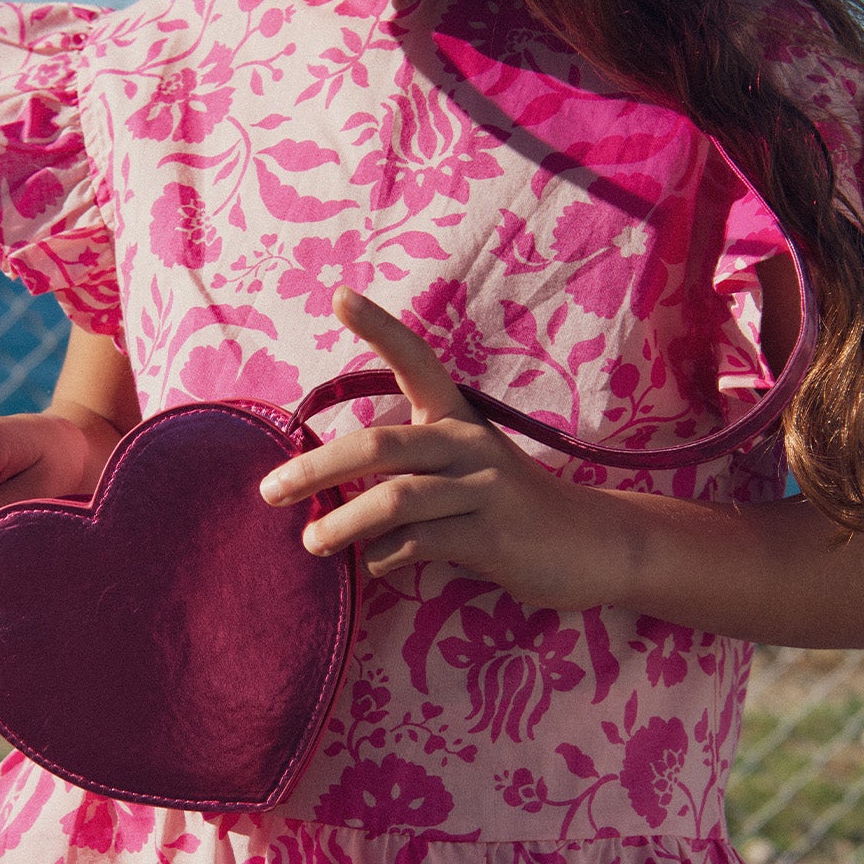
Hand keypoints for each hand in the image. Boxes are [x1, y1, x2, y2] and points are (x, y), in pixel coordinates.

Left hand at [259, 287, 631, 610]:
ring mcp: (484, 487)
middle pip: (380, 446)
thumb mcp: (460, 471)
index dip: (378, 328)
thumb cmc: (504, 506)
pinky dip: (384, 558)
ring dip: (343, 523)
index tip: (339, 296)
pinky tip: (372, 567)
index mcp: (456, 415)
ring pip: (395, 500)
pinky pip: (420, 543)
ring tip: (311, 542)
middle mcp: (468, 442)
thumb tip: (323, 495)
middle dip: (317, 467)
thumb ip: (405, 471)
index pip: (415, 361)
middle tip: (271, 491)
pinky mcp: (494, 534)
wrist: (592, 545)